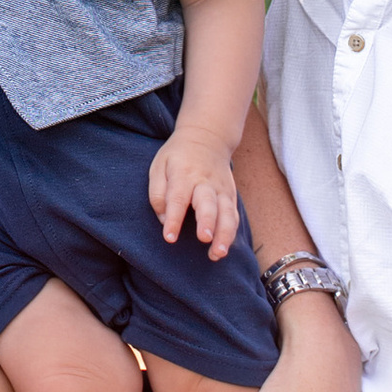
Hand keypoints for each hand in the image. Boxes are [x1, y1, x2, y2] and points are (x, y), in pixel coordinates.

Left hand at [147, 130, 239, 256]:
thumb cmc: (178, 157)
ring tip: (218, 253)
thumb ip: (158, 193)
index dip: (173, 219)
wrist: (208, 137)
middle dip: (207, 222)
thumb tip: (164, 219)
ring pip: (227, 212)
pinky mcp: (231, 196)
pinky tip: (223, 248)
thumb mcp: (159, 165)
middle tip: (204, 238)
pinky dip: (230, 233)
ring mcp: (221, 189)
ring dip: (224, 234)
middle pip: (208, 203)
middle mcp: (205, 182)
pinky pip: (233, 216)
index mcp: (183, 173)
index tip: (169, 237)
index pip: (178, 198)